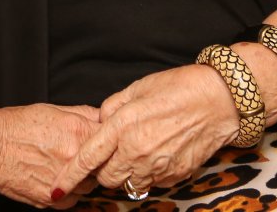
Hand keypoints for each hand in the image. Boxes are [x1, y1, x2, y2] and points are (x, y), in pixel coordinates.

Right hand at [0, 103, 99, 207]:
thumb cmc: (16, 125)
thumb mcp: (53, 109)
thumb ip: (83, 113)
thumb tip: (103, 116)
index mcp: (78, 132)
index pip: (113, 138)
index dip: (109, 138)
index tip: (106, 139)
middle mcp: (75, 158)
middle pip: (105, 164)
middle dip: (98, 160)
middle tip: (84, 154)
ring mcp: (65, 181)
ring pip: (91, 185)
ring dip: (85, 177)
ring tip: (66, 165)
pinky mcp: (52, 199)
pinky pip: (74, 200)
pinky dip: (70, 191)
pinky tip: (58, 178)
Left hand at [50, 64, 235, 199]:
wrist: (220, 100)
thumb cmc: (180, 88)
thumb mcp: (138, 88)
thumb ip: (113, 107)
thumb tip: (101, 121)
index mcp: (124, 126)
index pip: (88, 158)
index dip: (70, 176)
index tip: (56, 188)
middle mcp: (137, 150)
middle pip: (107, 178)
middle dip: (104, 170)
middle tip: (113, 153)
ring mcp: (157, 166)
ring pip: (129, 184)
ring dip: (127, 173)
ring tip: (139, 152)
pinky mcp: (175, 175)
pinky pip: (152, 183)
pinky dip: (149, 174)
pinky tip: (158, 154)